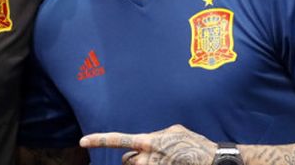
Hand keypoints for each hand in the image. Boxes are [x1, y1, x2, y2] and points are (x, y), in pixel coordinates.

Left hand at [79, 124, 215, 164]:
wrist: (212, 161)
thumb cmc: (194, 145)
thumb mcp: (174, 132)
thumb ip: (156, 136)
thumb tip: (147, 142)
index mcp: (148, 141)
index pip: (118, 139)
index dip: (98, 140)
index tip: (82, 141)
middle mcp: (146, 157)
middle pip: (127, 162)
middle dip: (135, 161)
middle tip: (153, 158)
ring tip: (165, 160)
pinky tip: (167, 162)